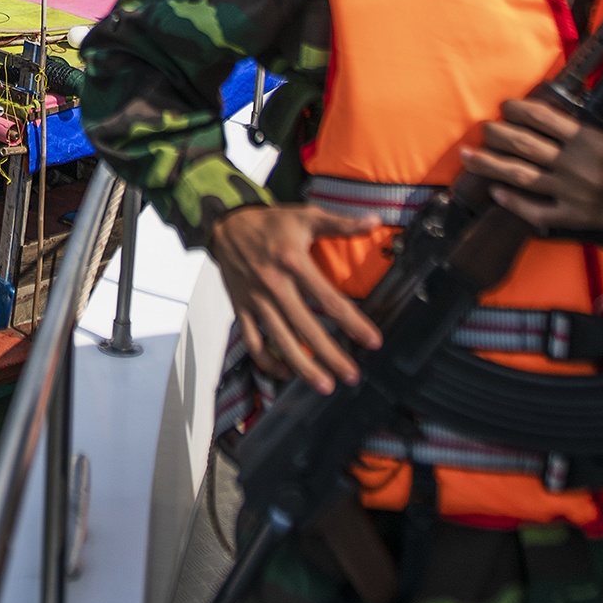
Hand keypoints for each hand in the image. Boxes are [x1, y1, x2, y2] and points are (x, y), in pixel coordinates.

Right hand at [207, 204, 383, 394]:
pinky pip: (252, 341)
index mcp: (294, 262)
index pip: (330, 299)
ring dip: (303, 367)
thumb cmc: (271, 223)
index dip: (353, 323)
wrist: (227, 225)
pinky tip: (286, 372)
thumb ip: (341, 222)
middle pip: (306, 328)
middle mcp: (274, 285)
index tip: (373, 341)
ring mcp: (256, 299)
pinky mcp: (242, 308)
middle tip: (352, 375)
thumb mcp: (306, 216)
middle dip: (331, 356)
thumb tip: (375, 222)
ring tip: (324, 385)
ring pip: (280, 340)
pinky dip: (267, 361)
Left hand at [461, 96, 602, 233]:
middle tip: (484, 128)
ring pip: (523, 177)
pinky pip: (537, 211)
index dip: (519, 110)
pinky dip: (514, 202)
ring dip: (491, 166)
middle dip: (498, 135)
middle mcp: (578, 166)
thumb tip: (589, 75)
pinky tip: (495, 191)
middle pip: (526, 146)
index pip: (544, 119)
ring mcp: (573, 194)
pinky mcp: (574, 217)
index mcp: (590, 140)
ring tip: (468, 156)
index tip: (505, 106)